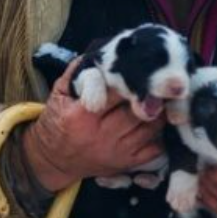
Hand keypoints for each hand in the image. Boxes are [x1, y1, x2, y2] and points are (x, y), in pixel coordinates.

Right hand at [22, 59, 165, 191]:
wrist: (54, 160)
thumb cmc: (57, 123)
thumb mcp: (58, 95)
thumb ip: (76, 73)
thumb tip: (97, 54)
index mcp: (83, 116)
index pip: (116, 93)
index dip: (130, 81)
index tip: (140, 71)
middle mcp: (102, 136)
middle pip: (137, 112)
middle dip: (149, 97)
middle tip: (160, 83)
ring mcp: (116, 152)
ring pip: (150, 129)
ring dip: (159, 113)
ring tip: (162, 98)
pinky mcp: (125, 163)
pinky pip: (154, 150)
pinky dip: (162, 135)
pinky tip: (160, 121)